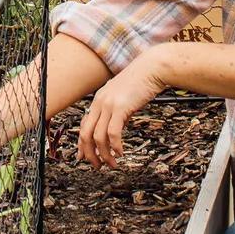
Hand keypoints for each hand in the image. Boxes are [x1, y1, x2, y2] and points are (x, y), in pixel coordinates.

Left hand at [76, 54, 165, 168]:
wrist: (152, 68)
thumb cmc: (142, 81)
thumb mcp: (124, 97)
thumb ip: (117, 110)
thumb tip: (117, 127)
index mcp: (99, 99)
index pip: (84, 125)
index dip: (82, 143)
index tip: (84, 156)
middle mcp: (100, 102)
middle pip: (86, 133)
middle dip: (90, 153)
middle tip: (97, 166)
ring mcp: (108, 104)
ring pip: (98, 136)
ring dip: (104, 154)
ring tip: (112, 163)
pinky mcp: (120, 107)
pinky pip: (113, 133)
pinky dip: (115, 146)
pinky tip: (121, 151)